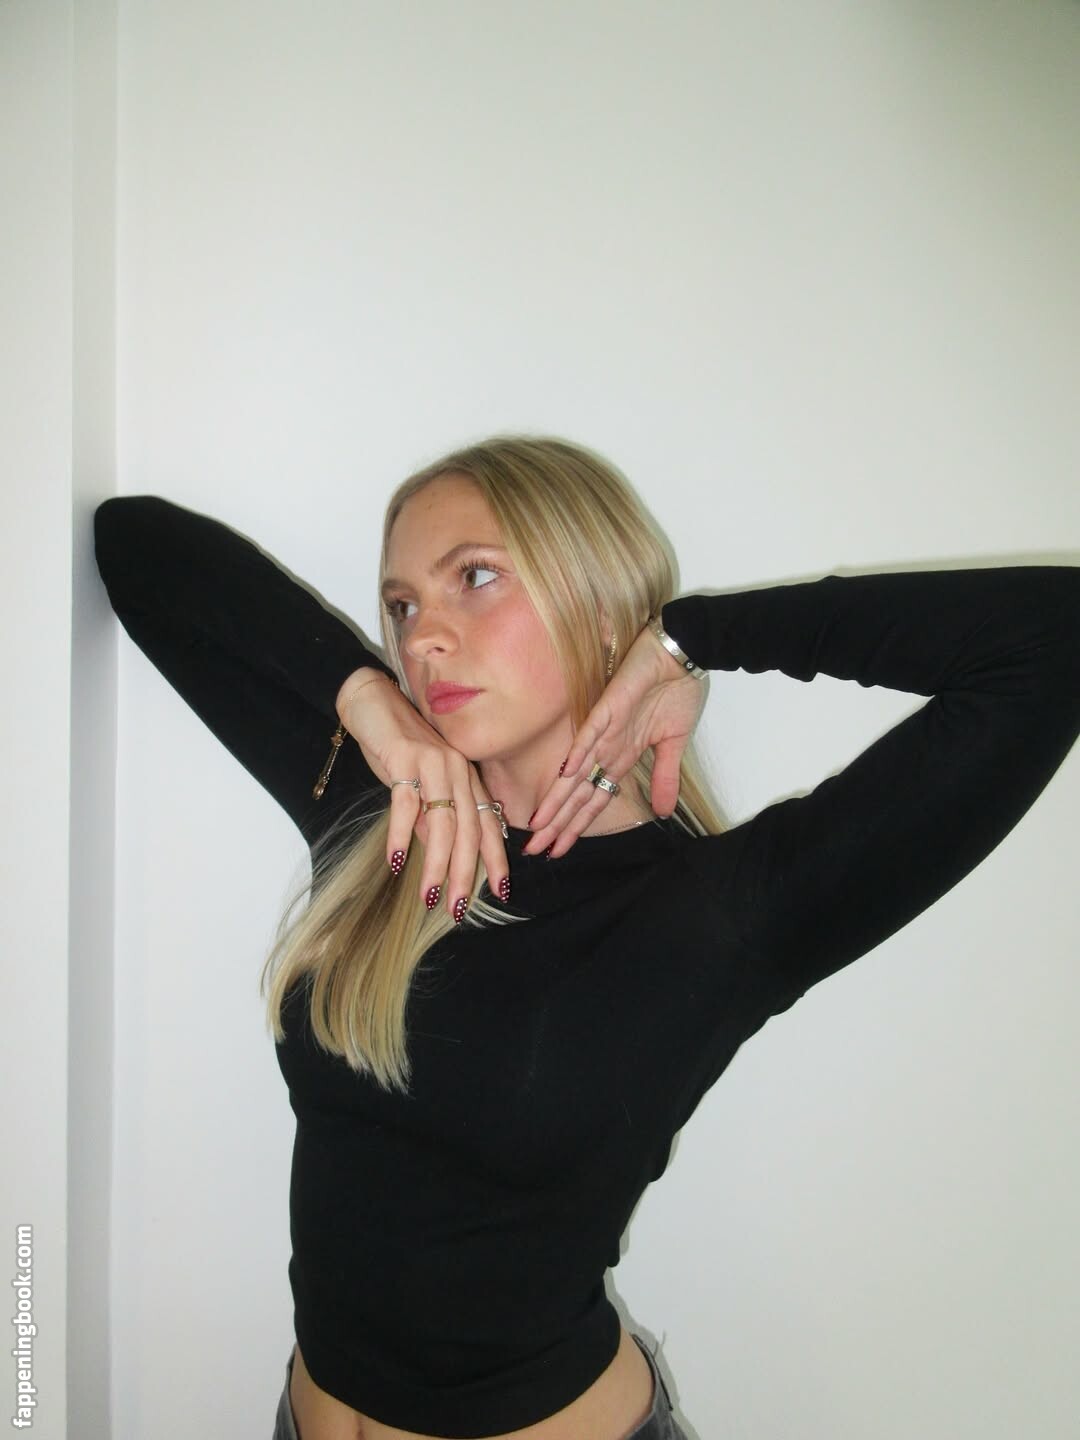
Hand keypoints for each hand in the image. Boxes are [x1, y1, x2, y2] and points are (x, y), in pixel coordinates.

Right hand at [337, 670, 509, 919]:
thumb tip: (437, 856)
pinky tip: (396, 860)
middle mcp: (457, 772)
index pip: (486, 825)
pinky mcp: (405, 759)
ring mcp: (434, 764)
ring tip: (428, 896)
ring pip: (442, 823)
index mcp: (466, 779)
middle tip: (458, 908)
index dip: (496, 859)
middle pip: (468, 831)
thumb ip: (431, 818)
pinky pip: (406, 804)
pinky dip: (401, 835)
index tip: (500, 891)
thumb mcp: (420, 787)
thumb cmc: (397, 747)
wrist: (372, 702)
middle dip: (465, 873)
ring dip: (436, 864)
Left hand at [522, 624, 706, 857]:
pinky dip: (578, 754)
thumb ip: (665, 779)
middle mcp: (606, 748)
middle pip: (576, 794)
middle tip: (534, 851)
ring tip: (538, 827)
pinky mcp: (608, 708)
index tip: (558, 850)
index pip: (592, 799)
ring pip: (575, 772)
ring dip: (557, 800)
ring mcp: (604, 729)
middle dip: (556, 824)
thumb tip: (662, 813)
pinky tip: (563, 775)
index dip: (576, 825)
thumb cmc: (677, 692)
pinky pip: (590, 733)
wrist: (684, 655)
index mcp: (620, 756)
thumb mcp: (675, 745)